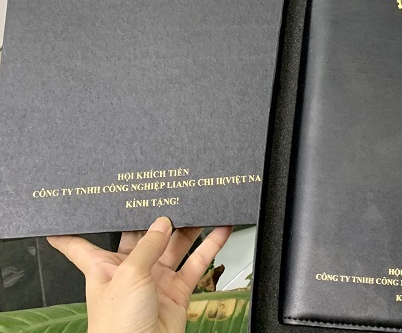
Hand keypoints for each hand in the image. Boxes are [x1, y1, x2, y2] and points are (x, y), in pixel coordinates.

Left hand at [48, 217, 232, 332]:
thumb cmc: (117, 327)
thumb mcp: (128, 275)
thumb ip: (148, 245)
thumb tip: (162, 223)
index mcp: (104, 267)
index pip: (82, 245)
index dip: (73, 230)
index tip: (69, 214)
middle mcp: (130, 271)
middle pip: (143, 237)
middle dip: (155, 217)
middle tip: (169, 193)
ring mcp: (155, 281)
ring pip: (174, 246)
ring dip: (188, 227)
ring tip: (199, 205)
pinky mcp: (177, 292)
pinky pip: (196, 263)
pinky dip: (210, 245)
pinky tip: (221, 229)